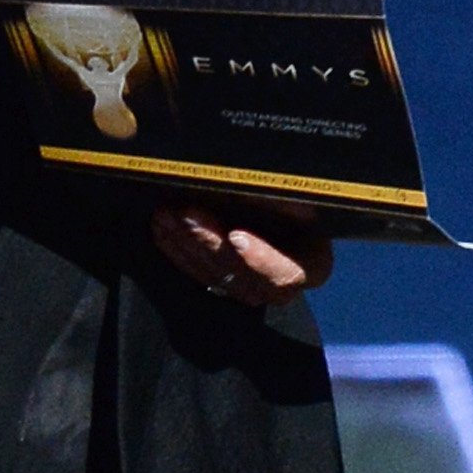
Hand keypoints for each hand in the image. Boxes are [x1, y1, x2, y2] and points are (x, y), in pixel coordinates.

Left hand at [153, 198, 334, 305]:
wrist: (296, 208)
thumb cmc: (304, 200)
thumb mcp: (301, 196)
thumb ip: (282, 196)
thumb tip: (253, 185)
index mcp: (310, 265)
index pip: (286, 272)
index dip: (260, 258)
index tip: (236, 236)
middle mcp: (279, 284)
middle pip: (241, 275)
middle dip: (210, 243)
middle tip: (187, 214)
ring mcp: (249, 286)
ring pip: (214, 274)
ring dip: (187, 244)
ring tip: (167, 215)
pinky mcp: (223, 281)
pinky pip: (197, 272)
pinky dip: (177, 250)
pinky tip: (162, 229)